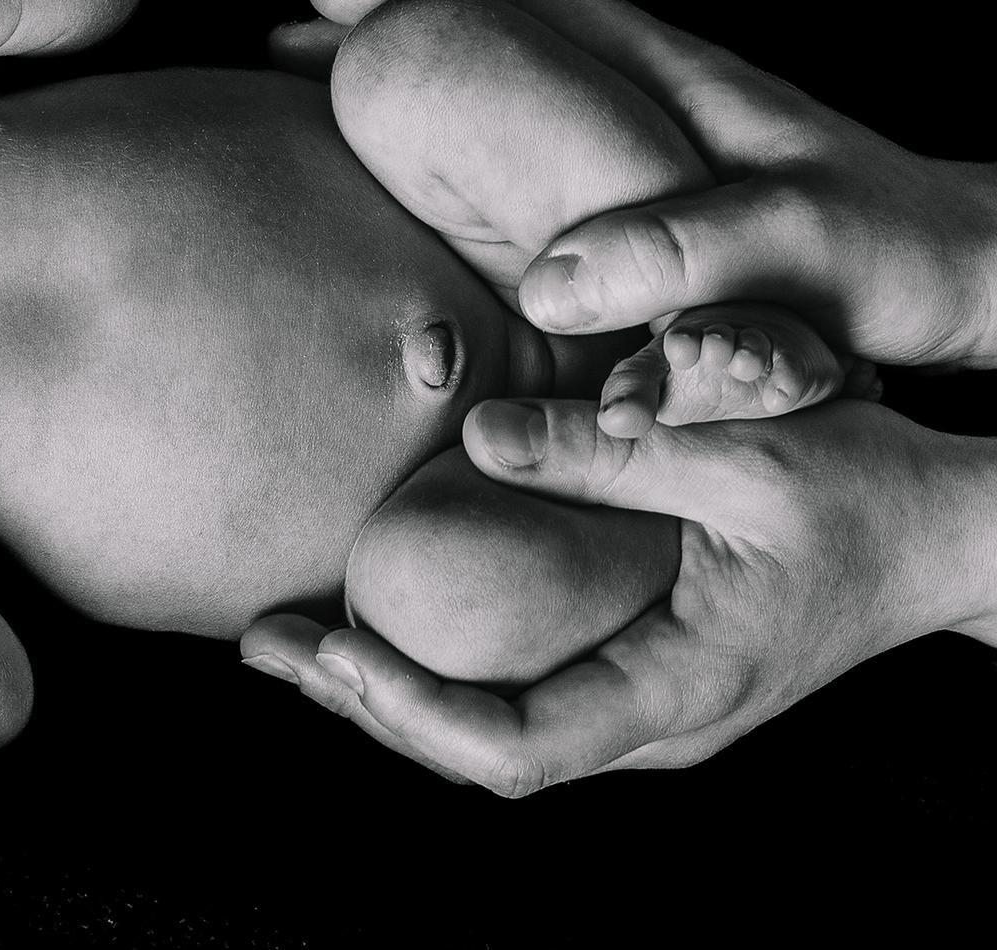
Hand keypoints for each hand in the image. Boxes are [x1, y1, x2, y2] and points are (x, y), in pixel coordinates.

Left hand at [241, 397, 993, 794]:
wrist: (946, 533)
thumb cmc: (865, 490)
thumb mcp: (743, 449)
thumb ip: (613, 448)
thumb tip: (476, 435)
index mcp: (679, 691)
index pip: (518, 747)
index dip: (414, 709)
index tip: (335, 651)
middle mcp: (653, 725)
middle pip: (478, 755)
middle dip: (364, 704)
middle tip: (263, 641)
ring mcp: (641, 708)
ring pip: (488, 733)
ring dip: (384, 690)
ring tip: (283, 638)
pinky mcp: (631, 674)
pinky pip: (515, 693)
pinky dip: (433, 666)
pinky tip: (369, 621)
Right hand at [275, 0, 996, 368]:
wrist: (975, 284)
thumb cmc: (894, 259)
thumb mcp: (796, 246)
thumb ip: (681, 250)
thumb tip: (547, 280)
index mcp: (671, 78)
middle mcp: (651, 95)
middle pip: (500, 24)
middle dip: (394, 19)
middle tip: (292, 37)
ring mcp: (652, 144)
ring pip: (513, 86)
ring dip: (423, 80)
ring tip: (334, 96)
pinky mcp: (660, 202)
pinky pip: (534, 155)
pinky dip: (464, 154)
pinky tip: (433, 195)